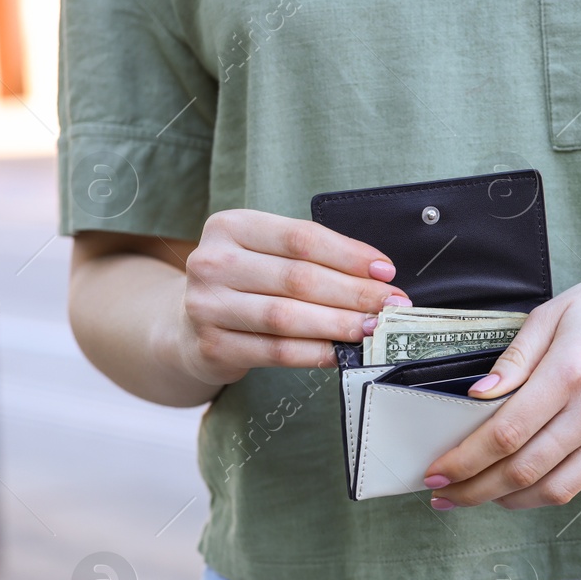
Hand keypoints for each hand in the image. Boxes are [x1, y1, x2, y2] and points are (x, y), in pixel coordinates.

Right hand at [174, 209, 409, 384]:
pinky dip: (317, 352)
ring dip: (339, 324)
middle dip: (354, 292)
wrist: (188, 327)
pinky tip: (343, 352)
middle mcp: (211, 262)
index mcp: (230, 226)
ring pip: (287, 316)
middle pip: (298, 278)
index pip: (301, 238)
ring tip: (374, 328)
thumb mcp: (266, 254)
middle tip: (391, 305)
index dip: (349, 255)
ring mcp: (206, 306)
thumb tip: (378, 277)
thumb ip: (312, 257)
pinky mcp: (213, 346)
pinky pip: (277, 351)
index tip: (386, 271)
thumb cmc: (245, 283)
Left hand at [422, 267, 580, 509]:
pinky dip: (545, 490)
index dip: (464, 460)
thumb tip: (476, 397)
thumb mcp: (554, 314)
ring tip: (476, 497)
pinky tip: (518, 485)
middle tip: (443, 496)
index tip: (435, 472)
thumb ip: (514, 358)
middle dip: (474, 490)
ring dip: (507, 501)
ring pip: (555, 489)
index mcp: (571, 370)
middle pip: (524, 469)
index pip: (505, 433)